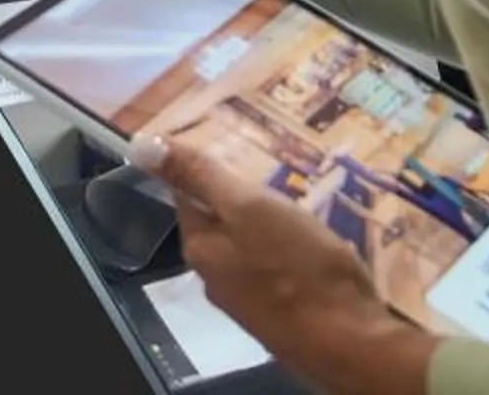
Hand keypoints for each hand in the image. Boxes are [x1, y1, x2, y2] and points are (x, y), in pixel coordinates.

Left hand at [149, 134, 437, 394]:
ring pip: (249, 249)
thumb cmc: (296, 266)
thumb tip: (140, 146)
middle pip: (219, 224)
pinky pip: (276, 272)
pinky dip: (289, 254)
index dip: (207, 169)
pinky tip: (314, 247)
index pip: (188, 195)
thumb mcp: (248, 207)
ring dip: (268, 227)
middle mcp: (215, 280)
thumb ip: (200, 176)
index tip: (236, 150)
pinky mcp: (282, 317)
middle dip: (242, 200)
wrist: (348, 342)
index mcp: (201, 249)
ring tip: (299, 207)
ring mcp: (249, 304)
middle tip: (274, 176)